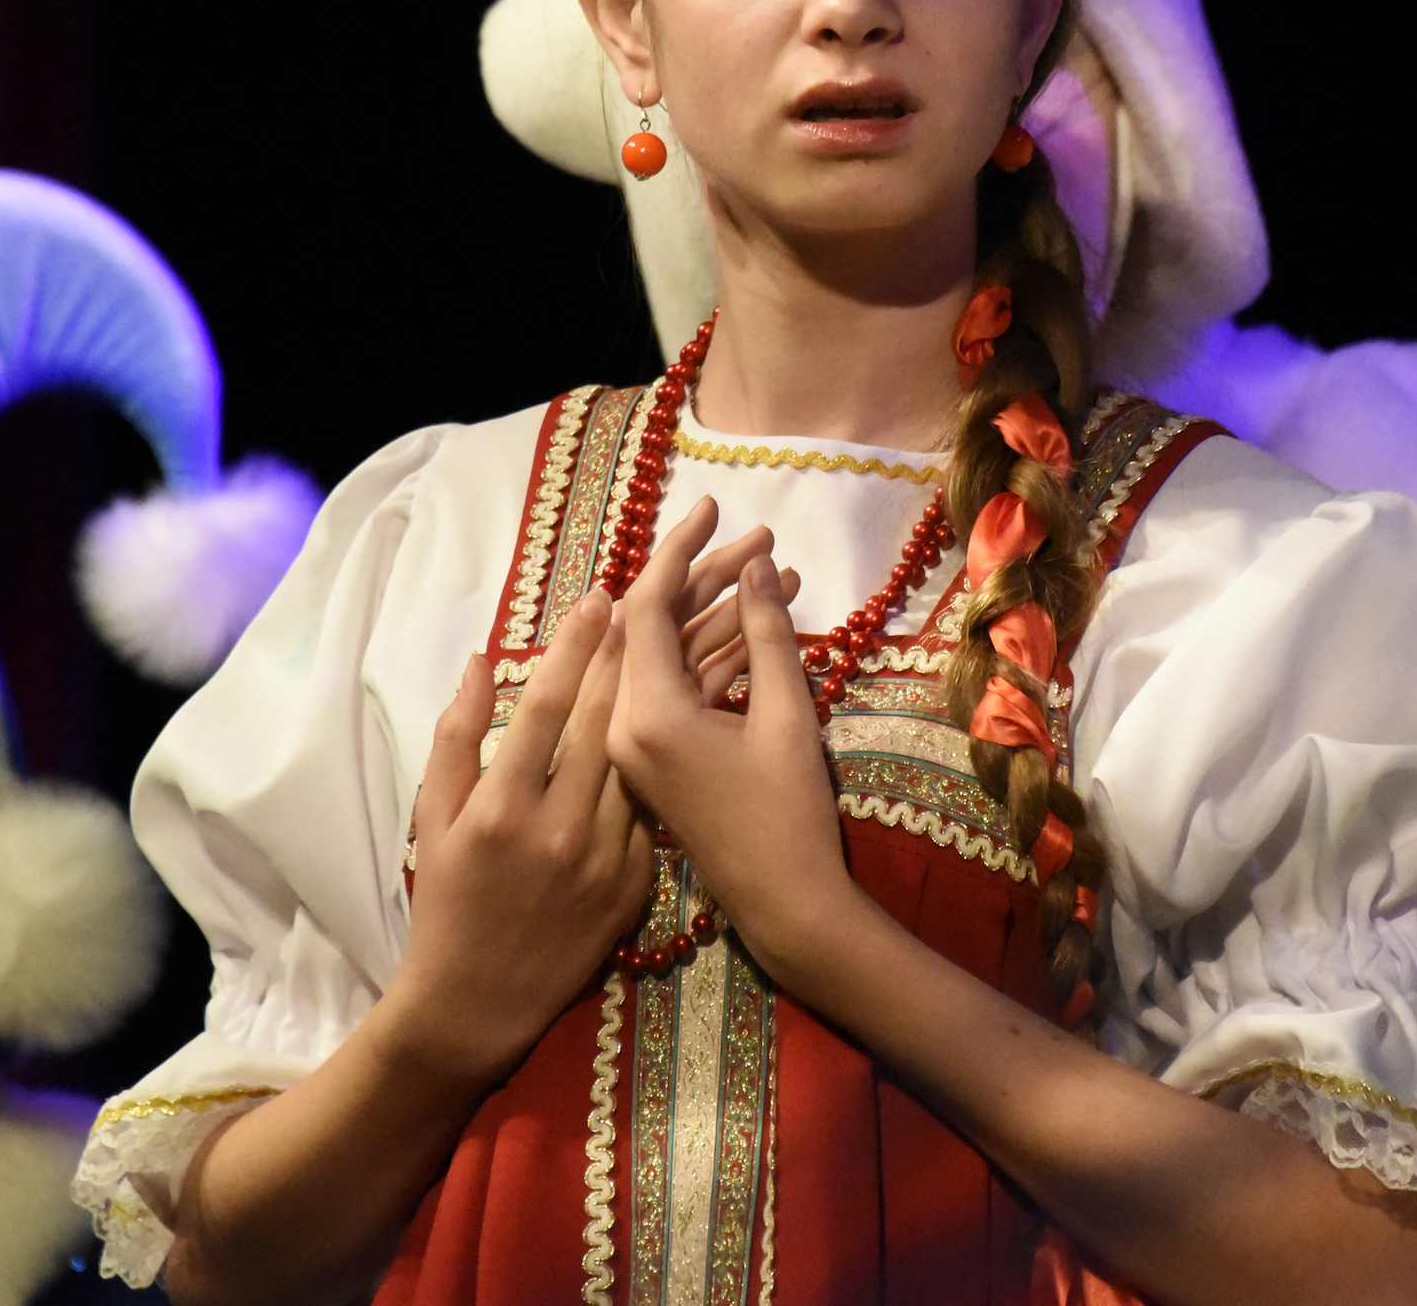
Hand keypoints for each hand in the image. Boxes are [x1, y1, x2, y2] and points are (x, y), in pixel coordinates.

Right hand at [385, 595, 655, 1084]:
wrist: (481, 1004)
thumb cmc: (448, 902)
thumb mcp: (434, 818)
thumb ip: (455, 737)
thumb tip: (477, 662)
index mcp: (504, 809)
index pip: (546, 708)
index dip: (574, 648)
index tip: (598, 599)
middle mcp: (561, 831)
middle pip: (605, 723)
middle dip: (630, 655)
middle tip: (658, 600)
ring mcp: (607, 862)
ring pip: (642, 761)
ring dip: (666, 699)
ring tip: (690, 642)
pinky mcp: (638, 887)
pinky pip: (653, 811)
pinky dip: (669, 764)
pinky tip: (692, 722)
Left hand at [607, 498, 855, 969]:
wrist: (786, 911)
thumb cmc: (791, 818)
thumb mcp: (787, 718)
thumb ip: (769, 635)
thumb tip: (756, 565)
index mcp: (645, 716)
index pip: (645, 607)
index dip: (680, 549)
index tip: (714, 505)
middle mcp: (626, 727)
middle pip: (654, 625)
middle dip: (708, 576)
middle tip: (763, 537)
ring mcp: (638, 748)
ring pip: (669, 657)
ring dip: (719, 613)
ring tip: (779, 570)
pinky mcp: (656, 762)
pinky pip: (676, 691)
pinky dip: (715, 656)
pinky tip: (763, 622)